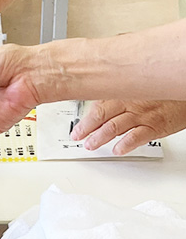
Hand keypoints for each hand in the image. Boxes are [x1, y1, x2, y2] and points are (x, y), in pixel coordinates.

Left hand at [71, 100, 185, 153]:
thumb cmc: (162, 91)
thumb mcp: (137, 88)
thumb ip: (119, 96)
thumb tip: (100, 104)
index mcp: (123, 91)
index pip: (97, 104)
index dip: (84, 117)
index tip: (75, 127)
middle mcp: (131, 102)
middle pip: (101, 115)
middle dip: (86, 128)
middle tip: (77, 137)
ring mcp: (142, 115)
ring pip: (114, 127)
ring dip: (99, 137)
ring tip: (90, 145)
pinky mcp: (155, 126)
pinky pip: (137, 136)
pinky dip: (125, 144)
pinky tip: (117, 150)